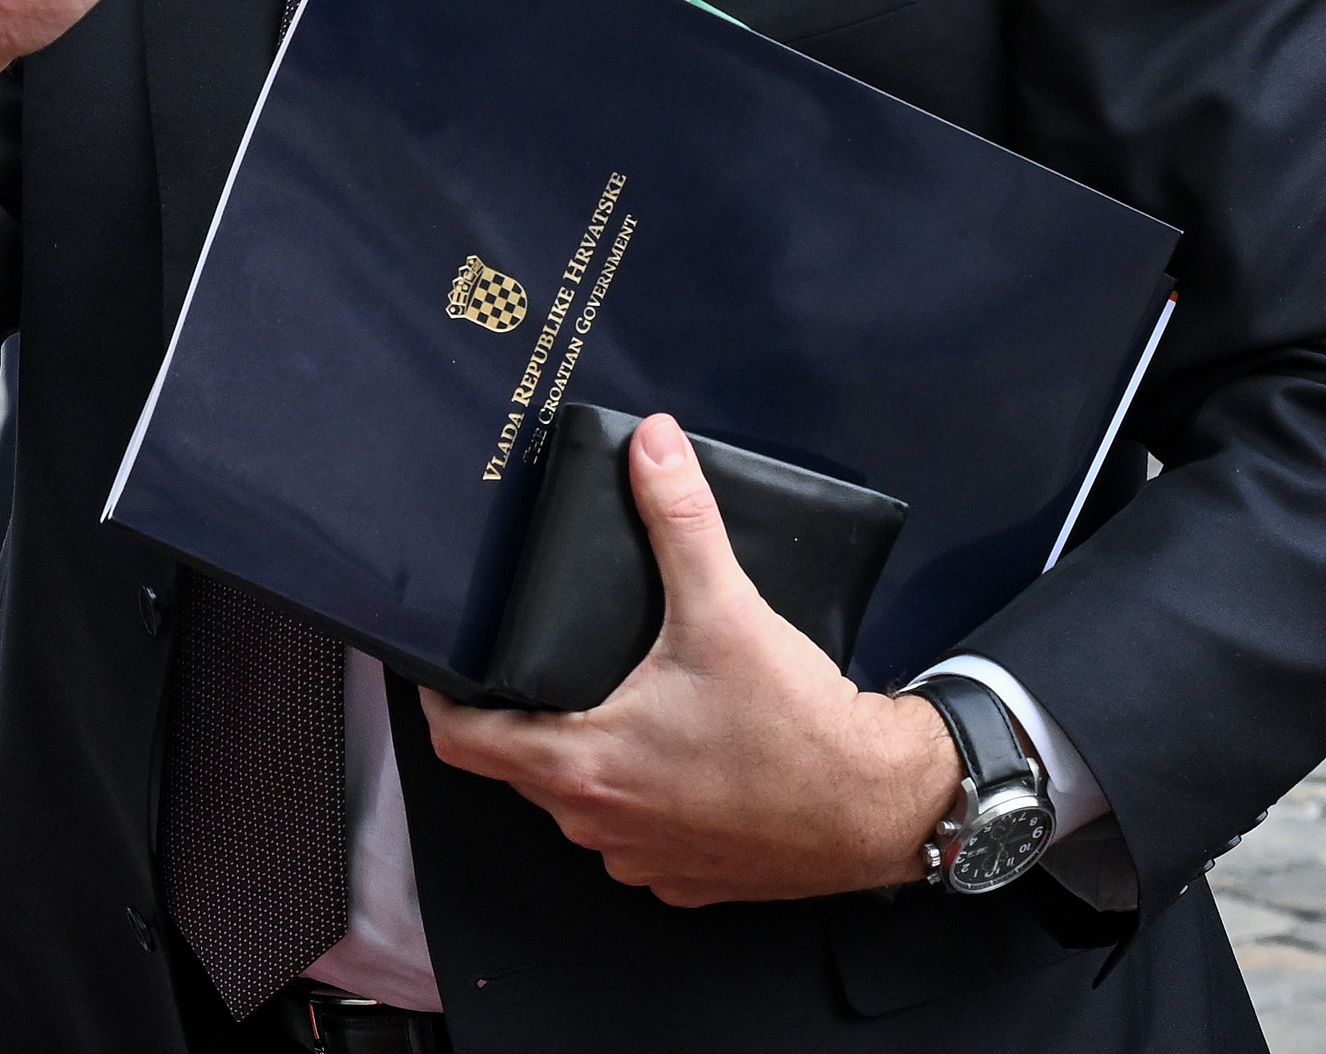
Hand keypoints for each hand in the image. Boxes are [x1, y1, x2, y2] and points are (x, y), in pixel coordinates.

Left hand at [420, 414, 958, 906]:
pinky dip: (637, 799)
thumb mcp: (726, 611)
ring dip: (580, 759)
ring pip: (577, 806)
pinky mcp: (687, 879)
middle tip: (532, 663)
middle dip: (518, 716)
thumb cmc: (800, 727)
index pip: (461, 741)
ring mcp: (642, 860)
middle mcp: (599, 825)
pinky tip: (665, 757)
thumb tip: (652, 446)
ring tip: (600, 699)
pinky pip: (633, 837)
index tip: (442, 665)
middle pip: (517, 770)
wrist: (883, 807)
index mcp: (583, 765)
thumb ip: (679, 522)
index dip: (442, 698)